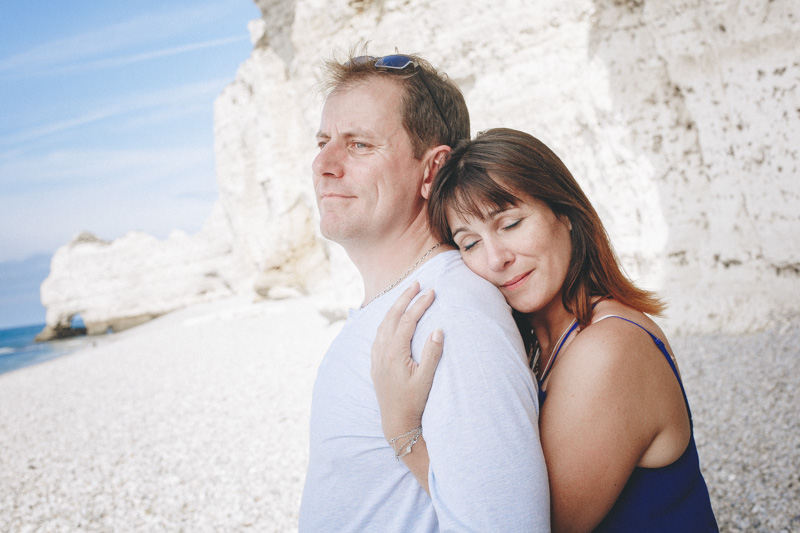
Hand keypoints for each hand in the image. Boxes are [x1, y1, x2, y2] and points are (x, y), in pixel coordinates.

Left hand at [371, 281, 443, 440]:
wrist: (395, 422)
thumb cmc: (414, 402)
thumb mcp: (426, 380)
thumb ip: (432, 354)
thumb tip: (438, 330)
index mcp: (394, 354)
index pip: (407, 321)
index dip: (419, 304)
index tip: (431, 291)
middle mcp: (382, 352)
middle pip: (391, 316)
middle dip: (404, 298)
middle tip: (417, 283)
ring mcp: (376, 357)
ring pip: (383, 323)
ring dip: (394, 306)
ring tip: (406, 294)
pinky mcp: (375, 362)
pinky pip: (379, 333)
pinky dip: (387, 319)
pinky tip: (393, 317)